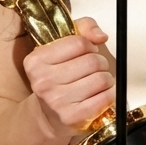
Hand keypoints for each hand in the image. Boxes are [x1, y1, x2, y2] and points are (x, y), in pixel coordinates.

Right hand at [22, 17, 113, 139]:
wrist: (49, 115)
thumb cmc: (58, 78)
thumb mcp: (63, 46)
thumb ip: (83, 28)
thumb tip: (100, 36)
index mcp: (36, 61)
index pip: (79, 43)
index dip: (89, 46)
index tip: (85, 52)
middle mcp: (43, 82)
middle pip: (93, 61)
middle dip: (99, 63)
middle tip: (93, 69)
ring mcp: (57, 101)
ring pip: (102, 78)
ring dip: (105, 79)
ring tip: (95, 83)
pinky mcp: (73, 117)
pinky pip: (106, 97)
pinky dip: (109, 94)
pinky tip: (98, 95)